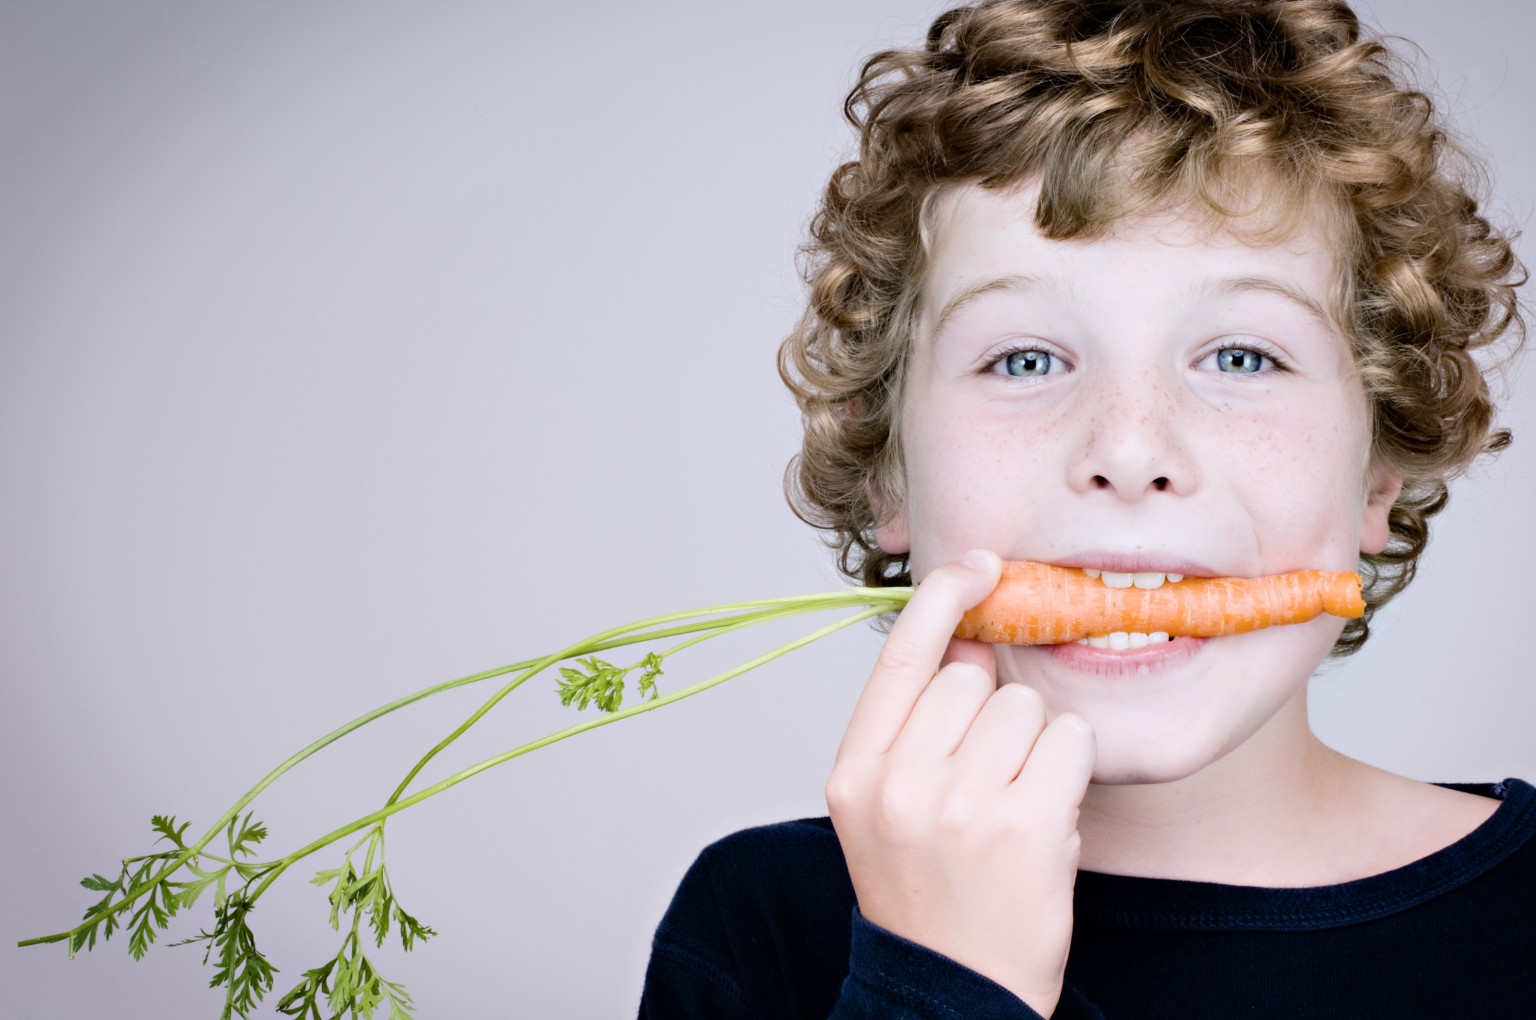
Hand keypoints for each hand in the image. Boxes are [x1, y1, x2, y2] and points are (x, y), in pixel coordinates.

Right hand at [825, 549, 1096, 1016]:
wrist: (953, 996)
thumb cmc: (929, 895)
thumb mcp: (885, 810)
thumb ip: (911, 728)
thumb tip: (973, 641)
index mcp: (855, 772)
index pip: (899, 656)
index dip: (942, 598)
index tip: (978, 566)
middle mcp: (898, 782)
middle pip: (972, 677)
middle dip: (994, 710)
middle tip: (989, 777)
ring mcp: (960, 803)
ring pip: (1026, 706)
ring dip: (1035, 744)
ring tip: (1013, 806)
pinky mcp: (1023, 825)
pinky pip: (1068, 741)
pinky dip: (1069, 771)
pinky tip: (1045, 819)